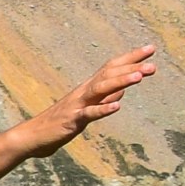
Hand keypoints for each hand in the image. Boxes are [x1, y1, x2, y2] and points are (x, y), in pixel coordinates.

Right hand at [20, 45, 158, 152]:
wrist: (31, 136)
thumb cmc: (58, 123)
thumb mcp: (85, 110)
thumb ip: (103, 99)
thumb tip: (121, 91)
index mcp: (88, 89)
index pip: (111, 68)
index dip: (130, 57)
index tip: (150, 48)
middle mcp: (83, 92)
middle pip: (108, 74)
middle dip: (131, 68)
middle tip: (153, 64)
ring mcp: (77, 105)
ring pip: (100, 89)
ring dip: (120, 82)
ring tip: (139, 76)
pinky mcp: (72, 121)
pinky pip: (89, 114)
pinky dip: (103, 109)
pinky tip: (117, 106)